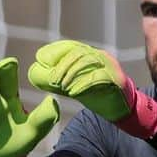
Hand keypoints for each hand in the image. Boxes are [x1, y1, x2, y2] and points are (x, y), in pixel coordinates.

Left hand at [28, 40, 156, 138]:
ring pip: (87, 61)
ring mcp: (110, 66)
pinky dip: (83, 84)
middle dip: (61, 65)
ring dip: (71, 73)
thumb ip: (56, 81)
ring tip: (61, 86)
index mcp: (90, 55)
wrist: (122, 109)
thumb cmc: (97, 96)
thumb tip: (34, 73)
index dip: (54, 51)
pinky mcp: (117, 78)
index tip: (40, 58)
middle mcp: (100, 56)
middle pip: (77, 53)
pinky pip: (98, 77)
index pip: (70, 46)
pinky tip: (73, 92)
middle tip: (51, 79)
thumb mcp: (73, 87)